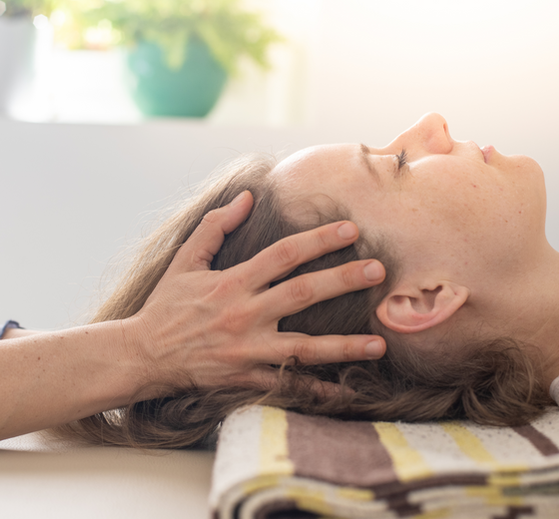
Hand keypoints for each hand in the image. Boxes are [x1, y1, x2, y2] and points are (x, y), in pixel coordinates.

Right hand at [126, 191, 386, 392]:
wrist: (142, 356)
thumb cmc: (166, 307)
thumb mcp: (184, 261)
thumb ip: (214, 227)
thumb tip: (245, 197)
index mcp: (232, 282)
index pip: (283, 255)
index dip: (318, 240)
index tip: (351, 231)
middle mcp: (244, 314)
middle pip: (302, 294)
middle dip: (342, 280)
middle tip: (378, 271)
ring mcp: (247, 349)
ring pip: (303, 347)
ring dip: (343, 346)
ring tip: (379, 343)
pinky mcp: (246, 377)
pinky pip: (287, 385)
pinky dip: (316, 389)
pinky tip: (345, 391)